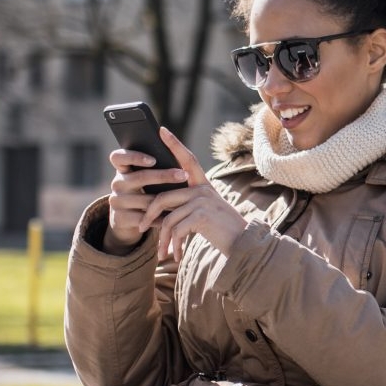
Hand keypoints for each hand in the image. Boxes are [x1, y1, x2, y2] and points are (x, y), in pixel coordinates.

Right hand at [103, 132, 190, 253]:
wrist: (129, 221)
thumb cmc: (144, 192)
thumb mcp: (145, 179)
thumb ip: (154, 165)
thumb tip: (173, 148)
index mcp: (122, 169)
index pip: (118, 157)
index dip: (134, 157)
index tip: (154, 160)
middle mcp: (116, 183)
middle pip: (138, 177)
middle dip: (163, 176)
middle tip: (183, 175)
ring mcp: (116, 201)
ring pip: (144, 200)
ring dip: (166, 200)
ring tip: (185, 198)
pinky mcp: (119, 219)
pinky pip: (144, 218)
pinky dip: (160, 218)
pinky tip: (173, 216)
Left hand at [138, 128, 246, 263]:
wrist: (243, 244)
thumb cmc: (222, 231)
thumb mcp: (204, 213)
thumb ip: (187, 205)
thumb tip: (160, 209)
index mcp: (203, 185)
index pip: (187, 159)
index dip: (173, 144)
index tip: (161, 129)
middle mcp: (203, 189)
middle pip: (164, 197)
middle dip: (149, 215)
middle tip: (142, 228)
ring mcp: (202, 201)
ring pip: (168, 218)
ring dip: (162, 239)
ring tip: (162, 253)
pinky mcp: (202, 215)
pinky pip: (177, 230)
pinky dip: (174, 246)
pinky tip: (175, 256)